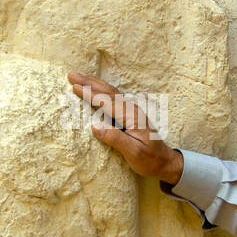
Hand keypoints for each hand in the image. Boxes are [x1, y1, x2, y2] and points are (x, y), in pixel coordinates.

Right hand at [67, 70, 183, 184]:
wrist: (165, 161)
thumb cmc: (150, 159)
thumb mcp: (134, 153)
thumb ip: (116, 139)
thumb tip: (95, 127)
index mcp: (132, 117)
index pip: (108, 102)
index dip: (91, 94)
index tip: (75, 87)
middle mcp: (132, 109)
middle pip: (108, 91)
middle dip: (89, 82)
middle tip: (71, 75)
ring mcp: (131, 110)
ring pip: (110, 91)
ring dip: (94, 83)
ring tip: (79, 76)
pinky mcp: (129, 114)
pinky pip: (113, 97)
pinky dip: (101, 89)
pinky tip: (95, 87)